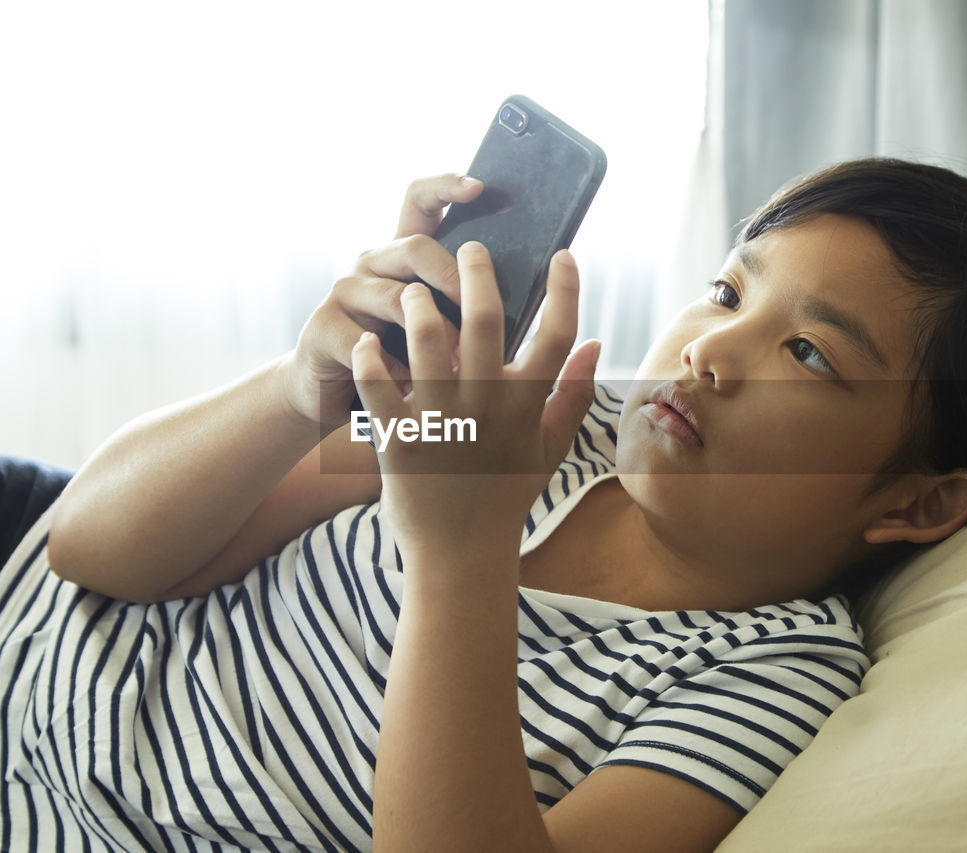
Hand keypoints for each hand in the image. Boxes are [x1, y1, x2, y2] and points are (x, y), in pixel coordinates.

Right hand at [285, 174, 483, 425]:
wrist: (333, 389)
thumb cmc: (396, 355)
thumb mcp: (431, 322)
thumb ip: (462, 305)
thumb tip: (527, 301)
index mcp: (403, 254)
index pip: (419, 201)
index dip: (446, 187)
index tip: (478, 186)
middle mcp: (372, 262)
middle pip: (415, 247)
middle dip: (455, 277)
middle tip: (484, 314)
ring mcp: (345, 292)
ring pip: (395, 298)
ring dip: (434, 333)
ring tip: (463, 364)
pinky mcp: (323, 328)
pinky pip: (366, 345)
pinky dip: (394, 370)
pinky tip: (413, 388)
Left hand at [352, 241, 599, 564]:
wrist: (460, 553)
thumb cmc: (506, 496)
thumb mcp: (550, 449)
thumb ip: (575, 395)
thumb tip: (598, 345)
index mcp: (528, 406)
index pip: (559, 335)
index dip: (565, 289)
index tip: (562, 255)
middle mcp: (488, 408)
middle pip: (486, 320)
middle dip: (478, 273)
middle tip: (471, 248)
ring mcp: (442, 422)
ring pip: (426, 341)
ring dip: (417, 304)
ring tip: (413, 289)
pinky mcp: (398, 440)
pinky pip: (377, 386)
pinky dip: (369, 359)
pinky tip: (368, 341)